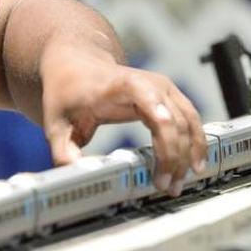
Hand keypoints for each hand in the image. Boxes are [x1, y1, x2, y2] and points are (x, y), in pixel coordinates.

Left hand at [40, 46, 205, 196]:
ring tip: (178, 183)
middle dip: (174, 155)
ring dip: (189, 154)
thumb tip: (75, 170)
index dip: (162, 120)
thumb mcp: (56, 120)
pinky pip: (191, 120)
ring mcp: (163, 89)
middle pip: (173, 119)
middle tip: (165, 186)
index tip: (169, 149)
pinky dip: (194, 143)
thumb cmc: (68, 90)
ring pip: (189, 121)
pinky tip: (193, 166)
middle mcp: (149, 83)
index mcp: (120, 84)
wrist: (78, 64)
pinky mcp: (169, 97)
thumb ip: (63, 148)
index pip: (148, 97)